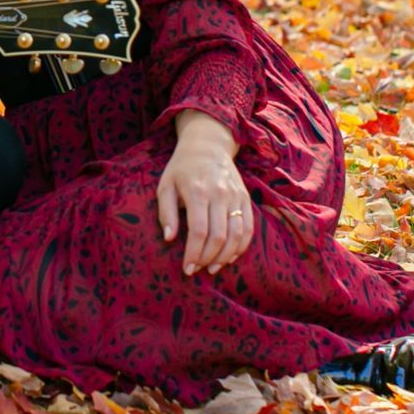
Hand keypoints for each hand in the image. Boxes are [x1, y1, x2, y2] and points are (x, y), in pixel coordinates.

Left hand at [157, 112, 253, 275]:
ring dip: (225, 257)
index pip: (199, 231)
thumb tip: (169, 238)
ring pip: (236, 235)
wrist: (208, 145)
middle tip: (197, 269)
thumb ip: (165, 212)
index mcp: (198, 191)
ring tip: (212, 267)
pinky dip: (241, 246)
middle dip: (207, 258)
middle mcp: (220, 194)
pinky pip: (248, 228)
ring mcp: (236, 196)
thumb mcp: (165, 185)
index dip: (193, 254)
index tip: (186, 268)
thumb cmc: (182, 168)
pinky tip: (229, 257)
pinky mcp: (245, 199)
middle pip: (219, 236)